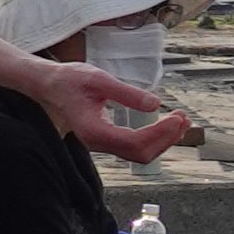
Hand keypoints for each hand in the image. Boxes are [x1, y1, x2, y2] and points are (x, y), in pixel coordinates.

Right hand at [27, 58, 199, 162]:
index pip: (135, 142)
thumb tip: (156, 104)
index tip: (178, 116)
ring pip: (139, 153)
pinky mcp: (107, 139)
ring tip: (181, 121)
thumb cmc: (69, 80)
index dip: (160, 132)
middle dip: (167, 138)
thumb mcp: (99, 79)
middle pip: (141, 153)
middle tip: (185, 118)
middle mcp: (98, 143)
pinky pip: (134, 147)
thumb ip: (127, 93)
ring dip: (163, 140)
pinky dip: (153, 138)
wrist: (48, 86)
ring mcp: (102, 144)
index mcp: (94, 131)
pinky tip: (165, 124)